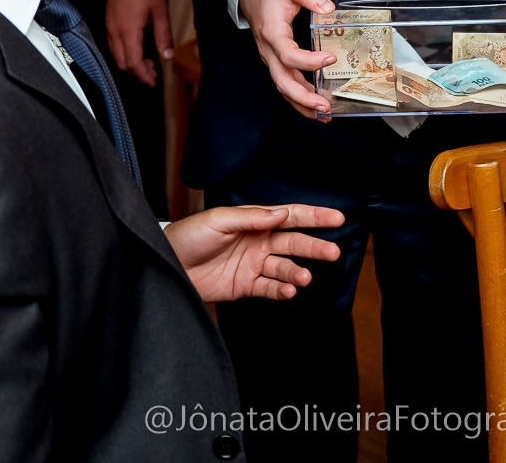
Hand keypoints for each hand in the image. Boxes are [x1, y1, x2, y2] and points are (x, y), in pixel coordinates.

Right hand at [106, 0, 171, 85]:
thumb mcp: (160, 11)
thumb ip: (163, 36)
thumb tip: (167, 56)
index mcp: (128, 30)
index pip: (133, 63)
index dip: (144, 75)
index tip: (154, 81)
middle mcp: (115, 32)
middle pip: (122, 63)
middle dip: (137, 73)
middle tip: (153, 74)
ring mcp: (109, 27)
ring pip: (116, 56)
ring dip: (130, 64)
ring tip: (147, 64)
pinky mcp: (109, 22)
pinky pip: (113, 46)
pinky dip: (125, 54)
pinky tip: (138, 50)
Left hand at [164, 202, 343, 301]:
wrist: (167, 265)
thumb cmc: (188, 235)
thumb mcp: (218, 220)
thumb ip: (251, 218)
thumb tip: (282, 213)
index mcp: (254, 222)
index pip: (290, 216)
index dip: (314, 216)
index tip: (337, 218)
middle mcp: (258, 242)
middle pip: (294, 243)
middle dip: (315, 247)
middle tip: (333, 252)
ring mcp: (253, 265)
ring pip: (284, 267)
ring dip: (297, 273)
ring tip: (304, 278)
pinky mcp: (245, 286)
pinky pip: (269, 288)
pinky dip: (281, 290)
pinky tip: (288, 291)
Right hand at [240, 0, 335, 118]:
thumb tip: (328, 8)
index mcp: (272, 33)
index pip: (288, 55)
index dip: (309, 61)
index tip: (330, 59)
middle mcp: (269, 51)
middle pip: (283, 82)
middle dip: (304, 98)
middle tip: (326, 106)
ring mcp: (271, 59)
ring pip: (284, 88)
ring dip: (303, 104)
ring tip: (325, 114)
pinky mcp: (276, 62)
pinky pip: (286, 83)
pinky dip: (300, 97)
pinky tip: (317, 105)